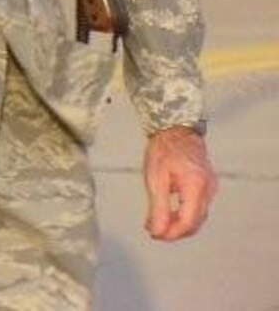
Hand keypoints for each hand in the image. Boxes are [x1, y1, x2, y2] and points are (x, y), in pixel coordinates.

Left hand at [142, 125, 216, 241]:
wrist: (176, 128)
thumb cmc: (164, 149)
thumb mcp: (155, 178)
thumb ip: (158, 207)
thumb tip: (157, 230)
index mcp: (197, 187)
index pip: (188, 222)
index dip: (172, 233)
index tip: (155, 235)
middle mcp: (208, 190)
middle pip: (195, 222)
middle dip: (175, 231)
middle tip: (155, 232)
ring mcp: (210, 187)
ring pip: (198, 216)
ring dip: (179, 223)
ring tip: (158, 223)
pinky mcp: (207, 184)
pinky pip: (198, 206)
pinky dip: (184, 213)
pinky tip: (169, 212)